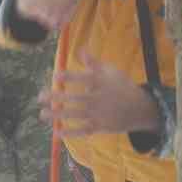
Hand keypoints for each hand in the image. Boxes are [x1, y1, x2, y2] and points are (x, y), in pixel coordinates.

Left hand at [40, 52, 159, 138]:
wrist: (142, 108)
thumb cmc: (122, 86)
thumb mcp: (111, 72)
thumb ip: (93, 63)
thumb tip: (80, 49)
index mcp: (102, 83)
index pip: (84, 79)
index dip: (70, 77)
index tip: (56, 76)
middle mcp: (100, 99)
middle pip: (76, 98)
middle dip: (57, 98)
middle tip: (39, 97)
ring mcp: (100, 114)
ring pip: (76, 114)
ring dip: (58, 115)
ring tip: (42, 114)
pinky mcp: (101, 127)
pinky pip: (84, 130)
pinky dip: (71, 132)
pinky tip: (57, 132)